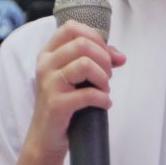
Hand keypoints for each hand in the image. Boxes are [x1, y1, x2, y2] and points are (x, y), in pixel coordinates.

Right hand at [26, 21, 125, 156]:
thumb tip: (121, 57)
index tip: (104, 54)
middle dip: (103, 59)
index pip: (71, 27)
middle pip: (82, 44)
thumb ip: (97, 61)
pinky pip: (88, 94)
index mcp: (48, 54)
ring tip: (104, 89)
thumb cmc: (63, 103)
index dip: (94, 37)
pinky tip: (105, 104)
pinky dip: (104, 99)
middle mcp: (45, 65)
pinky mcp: (56, 104)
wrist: (46, 137)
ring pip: (85, 64)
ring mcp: (49, 84)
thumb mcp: (75, 78)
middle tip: (107, 76)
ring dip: (103, 78)